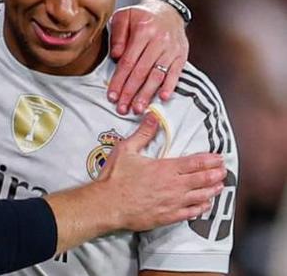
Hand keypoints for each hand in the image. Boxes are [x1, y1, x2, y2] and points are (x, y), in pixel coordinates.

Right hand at [99, 114, 224, 230]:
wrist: (108, 205)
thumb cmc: (115, 177)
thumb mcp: (126, 149)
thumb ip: (143, 133)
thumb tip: (153, 116)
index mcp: (165, 168)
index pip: (195, 162)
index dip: (210, 160)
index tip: (218, 157)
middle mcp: (174, 186)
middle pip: (202, 179)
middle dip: (216, 174)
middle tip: (224, 170)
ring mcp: (173, 203)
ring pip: (201, 196)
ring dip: (213, 190)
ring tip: (220, 186)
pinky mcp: (168, 217)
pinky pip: (191, 213)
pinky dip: (201, 208)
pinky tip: (205, 204)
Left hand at [108, 0, 188, 114]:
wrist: (167, 10)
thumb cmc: (141, 16)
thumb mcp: (124, 16)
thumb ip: (118, 35)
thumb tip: (116, 55)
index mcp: (143, 31)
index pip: (128, 61)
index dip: (119, 80)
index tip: (112, 95)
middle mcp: (159, 40)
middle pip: (142, 71)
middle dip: (131, 92)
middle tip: (123, 108)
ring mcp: (172, 49)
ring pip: (158, 75)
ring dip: (147, 94)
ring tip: (138, 108)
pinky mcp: (182, 55)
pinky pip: (176, 73)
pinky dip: (170, 86)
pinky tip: (162, 98)